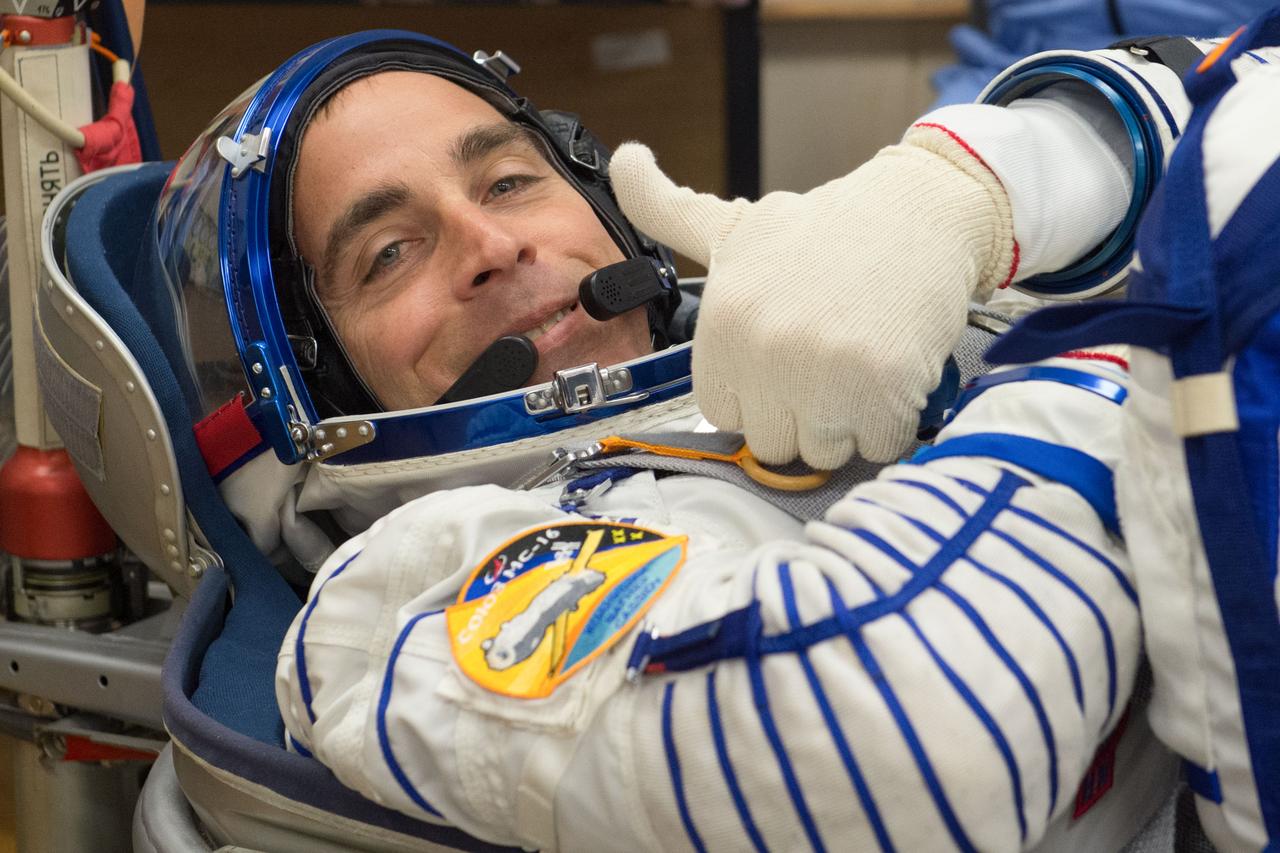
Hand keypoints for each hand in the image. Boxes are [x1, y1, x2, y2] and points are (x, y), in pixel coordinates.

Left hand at [609, 128, 1015, 466]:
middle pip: (774, 441)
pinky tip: (892, 369)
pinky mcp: (885, 390)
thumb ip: (665, 210)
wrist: (918, 213)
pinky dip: (893, 421)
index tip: (782, 357)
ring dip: (846, 421)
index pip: (725, 414)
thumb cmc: (825, 230)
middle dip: (801, 411)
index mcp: (724, 325)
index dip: (758, 392)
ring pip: (824, 452)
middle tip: (827, 355)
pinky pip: (880, 445)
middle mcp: (766, 353)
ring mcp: (826, 376)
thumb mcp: (731, 223)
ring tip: (858, 360)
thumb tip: (623, 159)